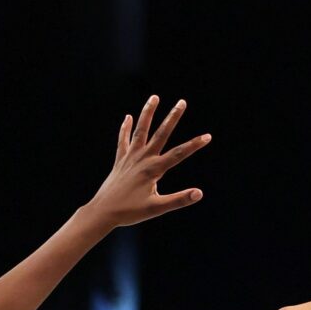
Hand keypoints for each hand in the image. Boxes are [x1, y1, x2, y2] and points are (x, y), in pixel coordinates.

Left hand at [82, 95, 208, 228]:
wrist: (103, 211)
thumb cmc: (130, 212)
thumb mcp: (157, 209)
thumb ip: (179, 200)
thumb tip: (199, 193)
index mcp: (153, 169)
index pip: (179, 154)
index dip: (194, 145)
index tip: (207, 136)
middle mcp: (142, 159)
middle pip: (161, 133)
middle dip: (173, 117)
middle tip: (182, 102)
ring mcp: (130, 157)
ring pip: (141, 130)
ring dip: (148, 113)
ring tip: (154, 97)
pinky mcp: (120, 160)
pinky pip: (123, 140)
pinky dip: (125, 128)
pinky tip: (128, 117)